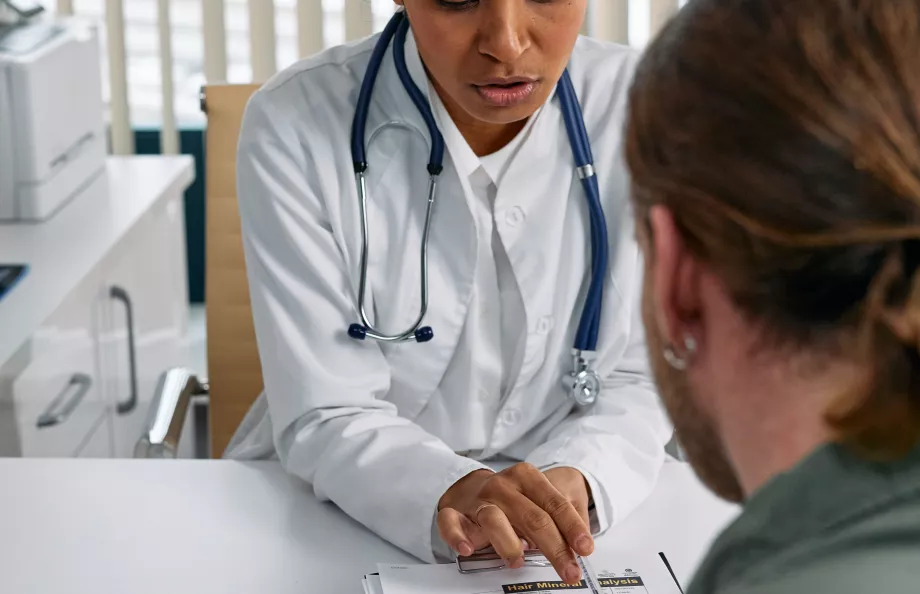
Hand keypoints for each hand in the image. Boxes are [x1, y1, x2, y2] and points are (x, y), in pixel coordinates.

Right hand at [436, 463, 593, 583]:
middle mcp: (502, 485)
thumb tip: (579, 546)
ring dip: (509, 544)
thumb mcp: (540, 499)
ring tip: (518, 561)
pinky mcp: (454, 512)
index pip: (554, 503)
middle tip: (569, 571)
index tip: (585, 548)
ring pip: (493, 519)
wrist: (469, 486)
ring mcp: (478, 499)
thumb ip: (560, 518)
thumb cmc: (513, 499)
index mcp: (527, 477)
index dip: (572, 527)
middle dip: (554, 547)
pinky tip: (467, 549)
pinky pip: (450, 522)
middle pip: (532, 517)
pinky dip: (456, 536)